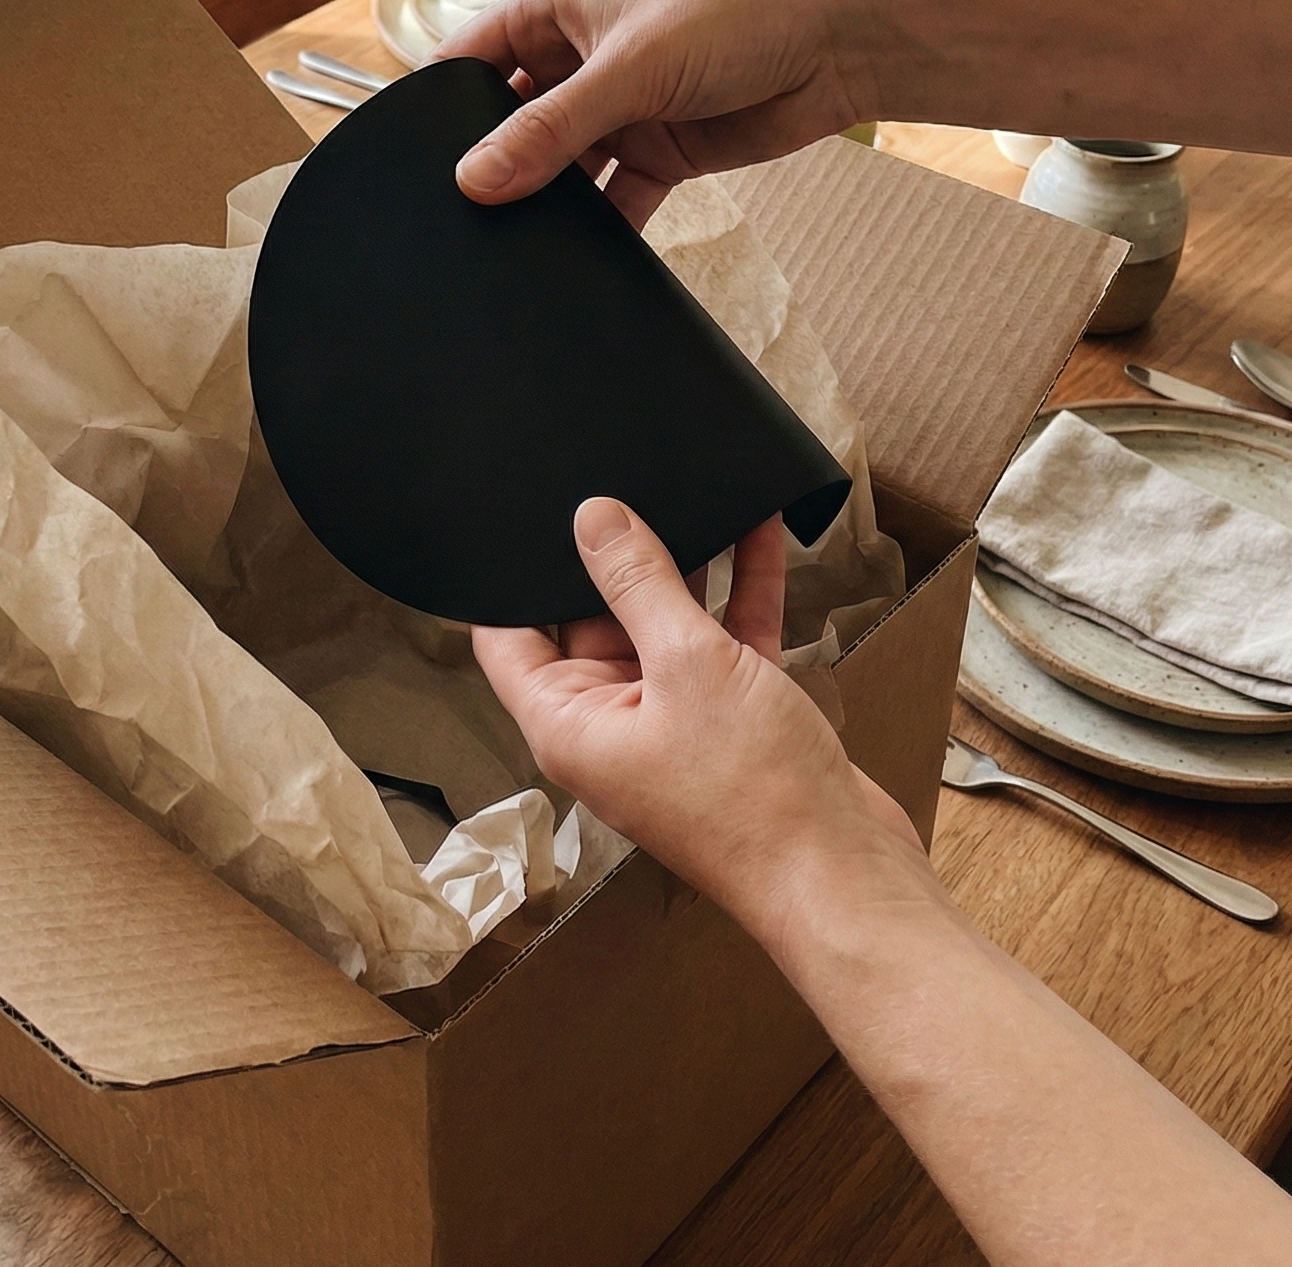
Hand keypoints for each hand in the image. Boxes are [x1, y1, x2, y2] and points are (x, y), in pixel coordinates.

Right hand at [431, 0, 871, 226]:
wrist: (842, 38)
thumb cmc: (738, 8)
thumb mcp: (628, 69)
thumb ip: (549, 131)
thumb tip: (475, 182)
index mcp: (551, 11)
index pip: (466, 62)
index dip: (436, 110)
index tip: (408, 167)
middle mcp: (576, 59)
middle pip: (509, 124)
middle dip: (493, 168)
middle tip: (462, 220)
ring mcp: (617, 109)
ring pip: (559, 171)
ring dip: (548, 206)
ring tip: (517, 248)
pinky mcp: (659, 152)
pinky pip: (613, 202)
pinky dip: (601, 230)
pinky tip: (584, 262)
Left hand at [473, 496, 925, 945]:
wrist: (847, 876)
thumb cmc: (755, 798)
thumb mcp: (687, 664)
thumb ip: (638, 583)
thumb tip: (592, 517)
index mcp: (568, 722)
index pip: (507, 639)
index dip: (508, 578)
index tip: (517, 515)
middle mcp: (612, 722)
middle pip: (590, 620)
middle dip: (609, 556)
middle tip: (618, 478)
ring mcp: (674, 720)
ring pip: (665, 623)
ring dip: (684, 564)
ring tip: (688, 486)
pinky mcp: (733, 719)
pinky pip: (724, 640)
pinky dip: (740, 591)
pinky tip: (757, 529)